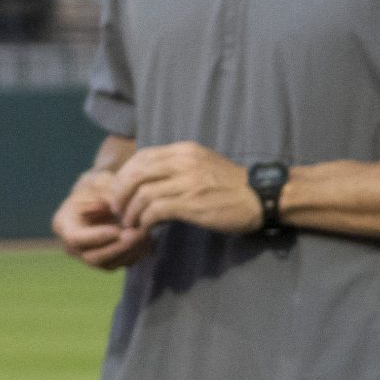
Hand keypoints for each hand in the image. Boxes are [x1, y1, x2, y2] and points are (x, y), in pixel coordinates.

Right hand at [52, 170, 151, 269]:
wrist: (103, 198)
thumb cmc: (98, 187)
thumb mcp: (100, 183)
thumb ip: (106, 194)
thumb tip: (114, 208)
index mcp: (63, 225)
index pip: (76, 239)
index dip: (97, 237)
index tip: (116, 230)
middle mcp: (73, 247)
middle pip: (92, 257)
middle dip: (117, 247)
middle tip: (137, 235)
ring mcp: (90, 256)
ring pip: (109, 264)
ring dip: (130, 252)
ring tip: (145, 234)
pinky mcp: (108, 261)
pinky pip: (122, 264)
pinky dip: (137, 254)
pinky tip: (147, 239)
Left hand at [109, 143, 259, 236]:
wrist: (261, 197)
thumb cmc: (232, 186)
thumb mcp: (202, 166)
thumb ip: (177, 168)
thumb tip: (149, 181)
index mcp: (184, 151)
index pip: (142, 156)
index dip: (124, 175)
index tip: (121, 192)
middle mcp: (183, 162)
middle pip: (136, 173)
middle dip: (120, 194)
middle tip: (119, 210)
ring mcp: (187, 182)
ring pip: (142, 194)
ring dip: (131, 212)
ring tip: (131, 224)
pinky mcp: (191, 204)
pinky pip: (155, 211)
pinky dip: (144, 221)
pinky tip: (146, 229)